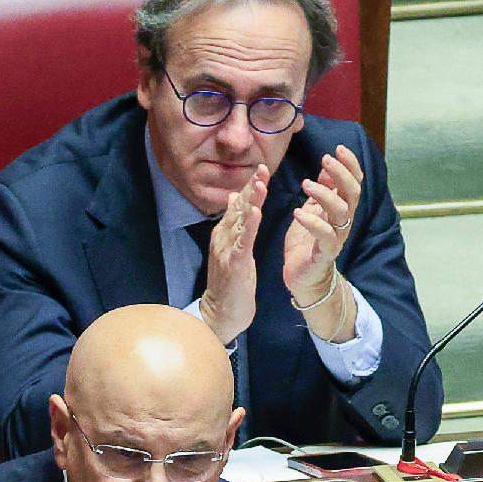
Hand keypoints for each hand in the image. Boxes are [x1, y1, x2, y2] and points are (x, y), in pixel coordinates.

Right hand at [198, 168, 267, 344]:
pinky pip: (243, 242)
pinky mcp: (234, 264)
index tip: (260, 168)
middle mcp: (222, 238)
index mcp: (224, 234)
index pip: (238, 205)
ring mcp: (226, 251)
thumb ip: (235, 223)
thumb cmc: (230, 283)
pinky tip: (256, 213)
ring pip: (241, 221)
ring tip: (261, 183)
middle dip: (251, 188)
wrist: (220, 314)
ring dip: (251, 201)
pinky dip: (250, 226)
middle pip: (239, 208)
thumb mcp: (233, 248)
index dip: (249, 187)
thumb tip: (235, 196)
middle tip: (262, 168)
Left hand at [282, 146, 364, 338]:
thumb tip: (327, 166)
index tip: (338, 148)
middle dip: (342, 174)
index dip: (350, 164)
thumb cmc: (306, 243)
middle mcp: (344, 222)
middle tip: (326, 159)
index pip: (354, 182)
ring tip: (307, 183)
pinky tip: (299, 212)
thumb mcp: (312, 211)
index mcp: (341, 210)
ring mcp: (336, 238)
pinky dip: (313, 222)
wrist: (302, 279)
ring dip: (325, 194)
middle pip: (353, 193)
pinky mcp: (325, 254)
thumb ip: (322, 191)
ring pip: (341, 212)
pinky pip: (325, 236)